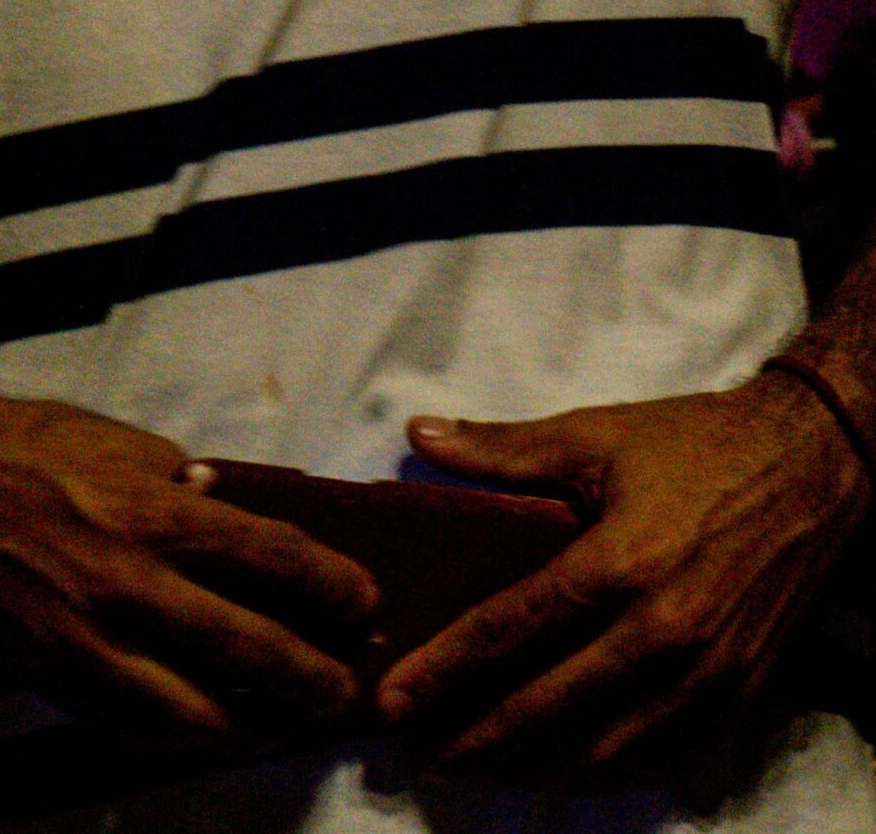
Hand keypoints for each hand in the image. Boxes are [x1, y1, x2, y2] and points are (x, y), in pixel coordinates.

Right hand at [0, 381, 380, 735]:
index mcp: (159, 515)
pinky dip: (186, 732)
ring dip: (259, 723)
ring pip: (200, 715)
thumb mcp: (131, 444)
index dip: (334, 587)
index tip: (365, 605)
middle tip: (349, 688)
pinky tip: (215, 725)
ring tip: (291, 720)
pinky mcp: (57, 679)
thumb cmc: (41, 446)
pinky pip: (138, 727)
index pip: (276, 558)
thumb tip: (238, 515)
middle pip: (254, 652)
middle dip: (316, 678)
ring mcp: (93, 645)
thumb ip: (189, 489)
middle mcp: (133, 586)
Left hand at [376, 375, 870, 780]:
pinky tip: (564, 769)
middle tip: (423, 753)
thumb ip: (503, 447)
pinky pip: (665, 756)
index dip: (448, 666)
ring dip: (538, 768)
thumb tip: (420, 433)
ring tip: (480, 768)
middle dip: (480, 738)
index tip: (394, 696)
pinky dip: (609, 771)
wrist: (810, 467)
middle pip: (554, 707)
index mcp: (621, 560)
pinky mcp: (741, 694)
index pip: (515, 627)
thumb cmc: (695, 445)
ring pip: (608, 750)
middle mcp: (664, 630)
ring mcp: (708, 673)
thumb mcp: (595, 434)